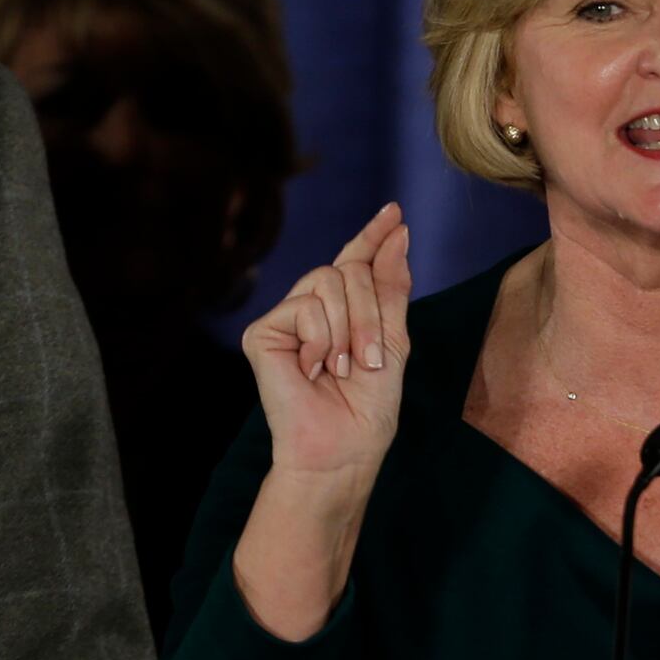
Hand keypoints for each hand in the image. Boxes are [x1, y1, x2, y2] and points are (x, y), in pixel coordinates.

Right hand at [242, 203, 414, 484]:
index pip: (358, 261)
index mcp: (346, 309)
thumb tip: (397, 230)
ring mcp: (286, 318)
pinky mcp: (262, 332)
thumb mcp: (393, 340)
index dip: (374, 236)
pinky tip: (312, 368)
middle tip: (369, 361)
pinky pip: (305, 306)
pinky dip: (320, 339)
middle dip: (370, 315)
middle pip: (350, 269)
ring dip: (349, 330)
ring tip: (341, 369)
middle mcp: (313, 307)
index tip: (395, 212)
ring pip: (329, 282)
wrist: (343, 446)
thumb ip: (391, 285)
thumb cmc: (368, 406)